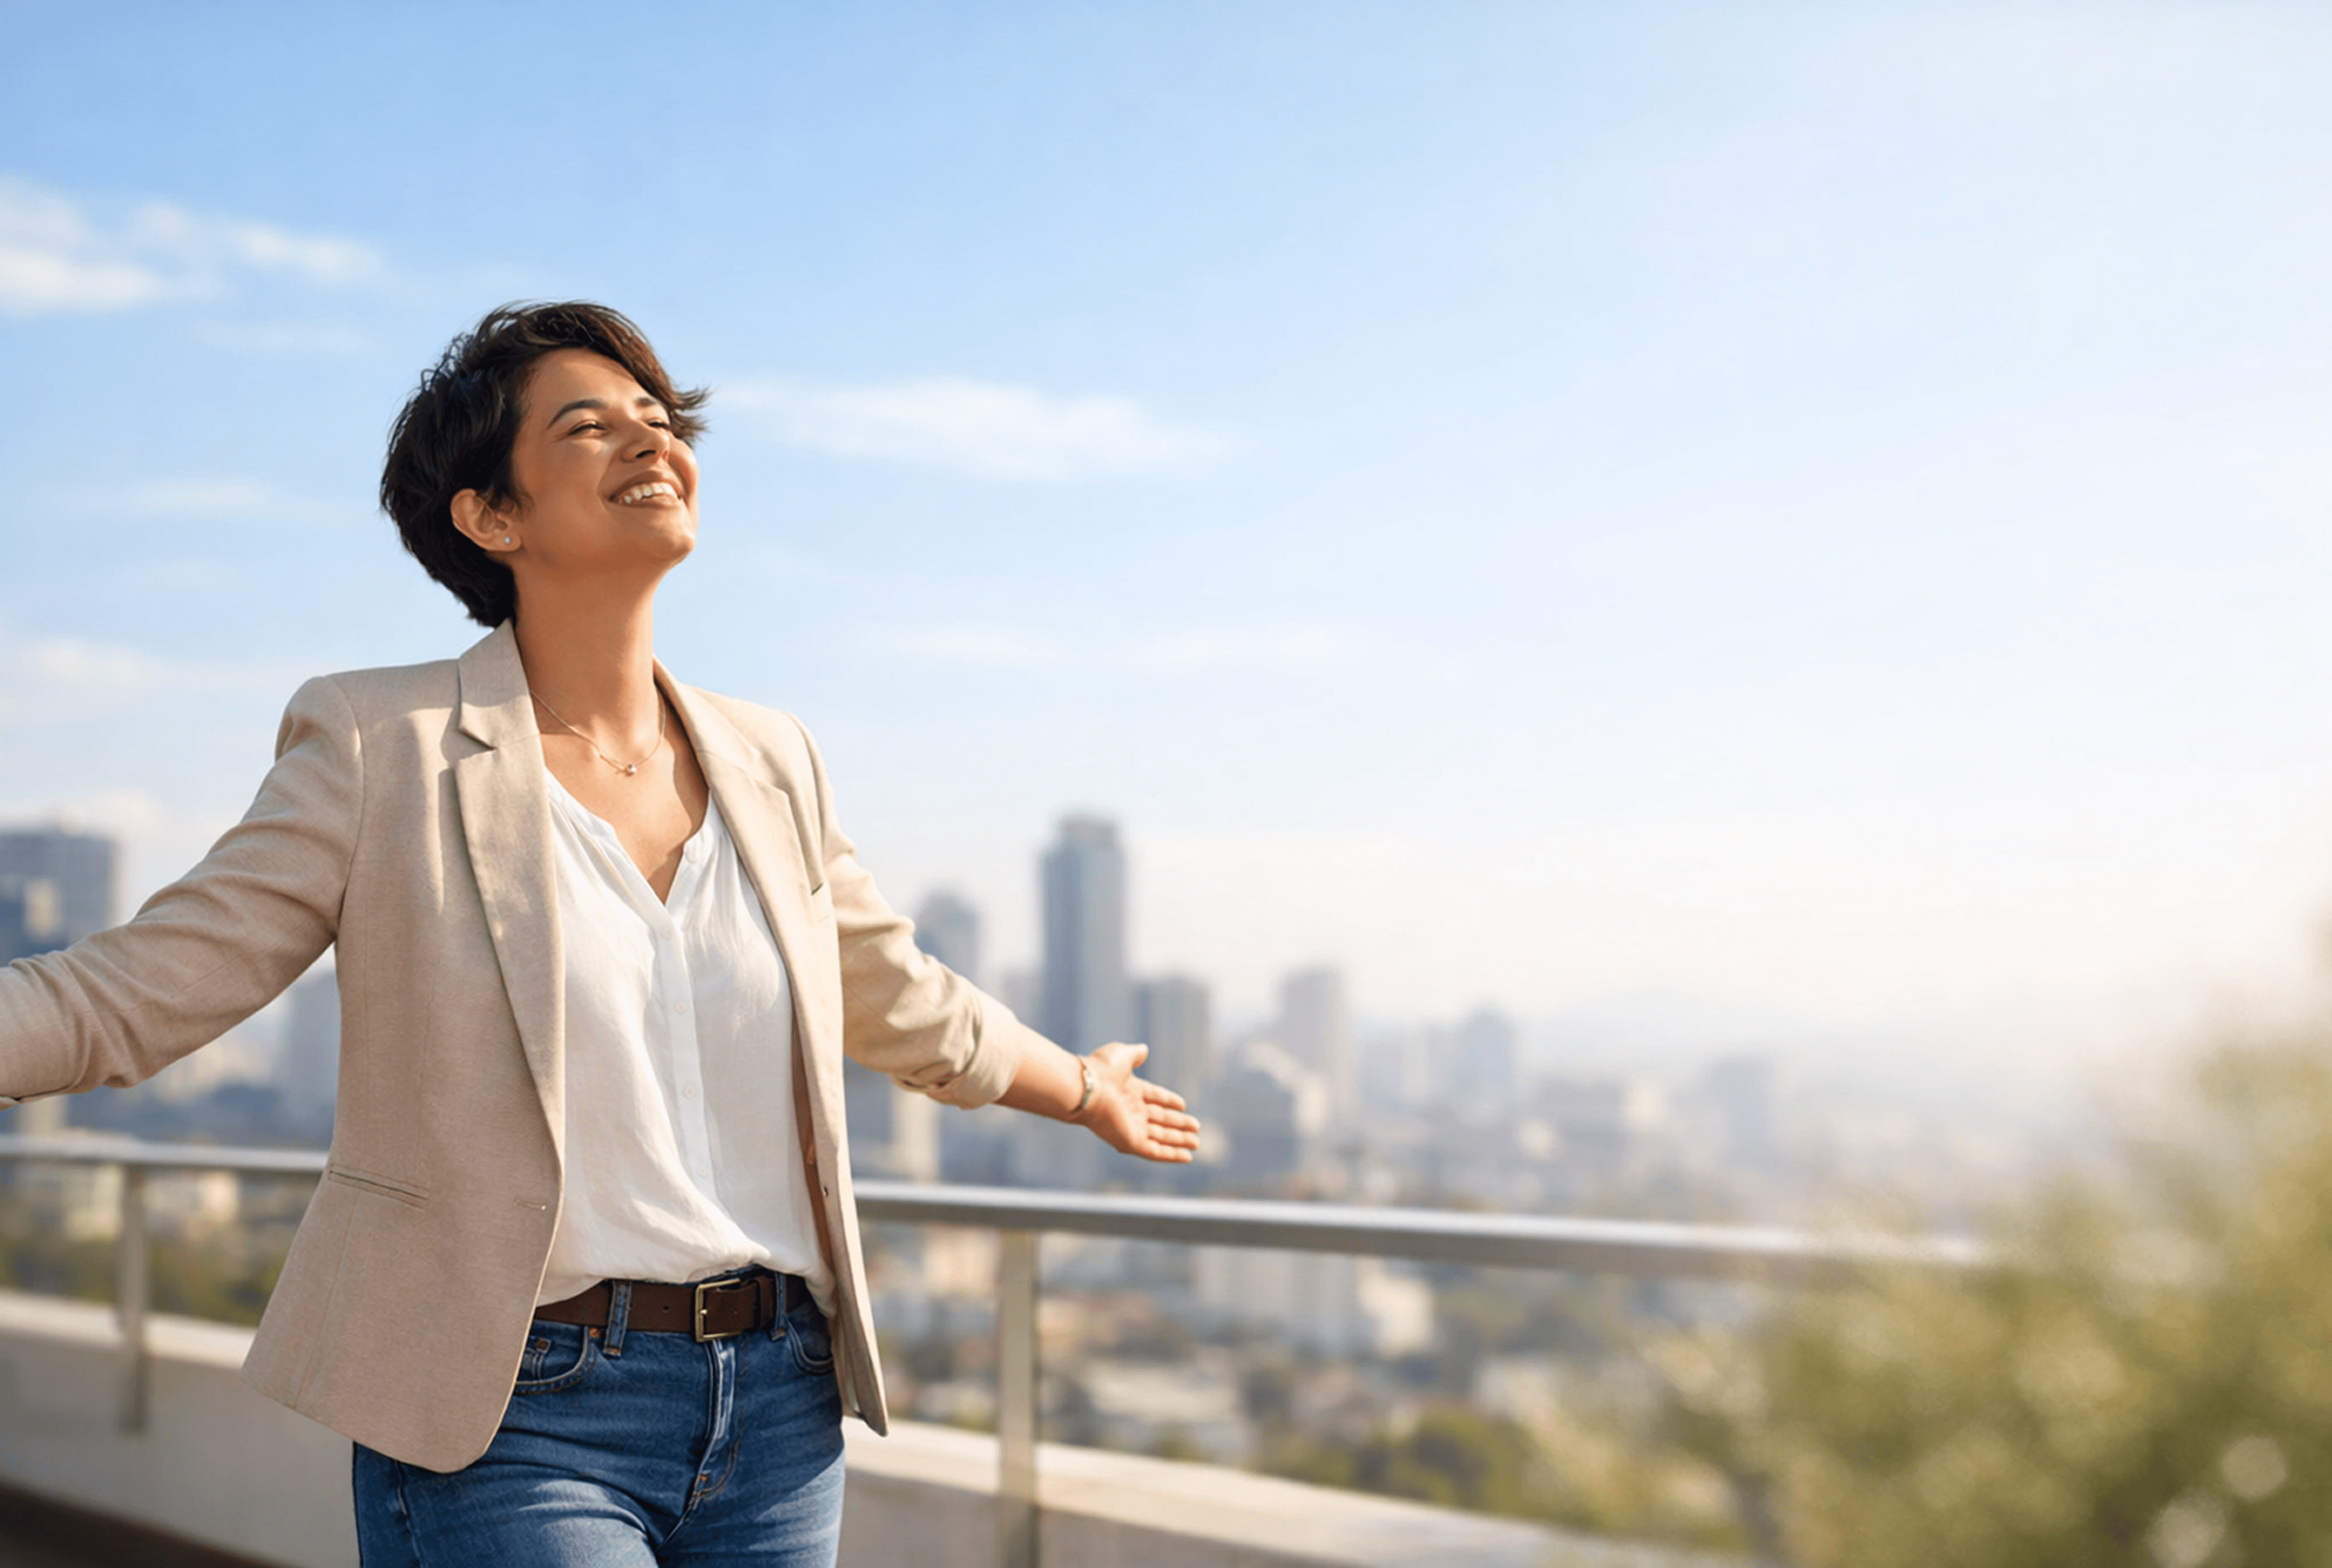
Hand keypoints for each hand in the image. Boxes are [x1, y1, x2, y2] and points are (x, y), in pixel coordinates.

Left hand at [1075, 1042, 1200, 1163]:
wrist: (1087, 1088)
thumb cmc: (1101, 1070)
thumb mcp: (1122, 1055)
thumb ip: (1134, 1054)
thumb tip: (1143, 1049)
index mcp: (1130, 1091)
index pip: (1154, 1097)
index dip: (1168, 1101)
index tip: (1183, 1105)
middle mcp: (1131, 1111)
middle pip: (1160, 1120)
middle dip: (1178, 1125)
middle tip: (1196, 1129)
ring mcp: (1131, 1127)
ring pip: (1160, 1137)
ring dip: (1179, 1141)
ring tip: (1197, 1143)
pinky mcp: (1131, 1142)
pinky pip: (1155, 1152)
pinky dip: (1171, 1155)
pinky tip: (1186, 1157)